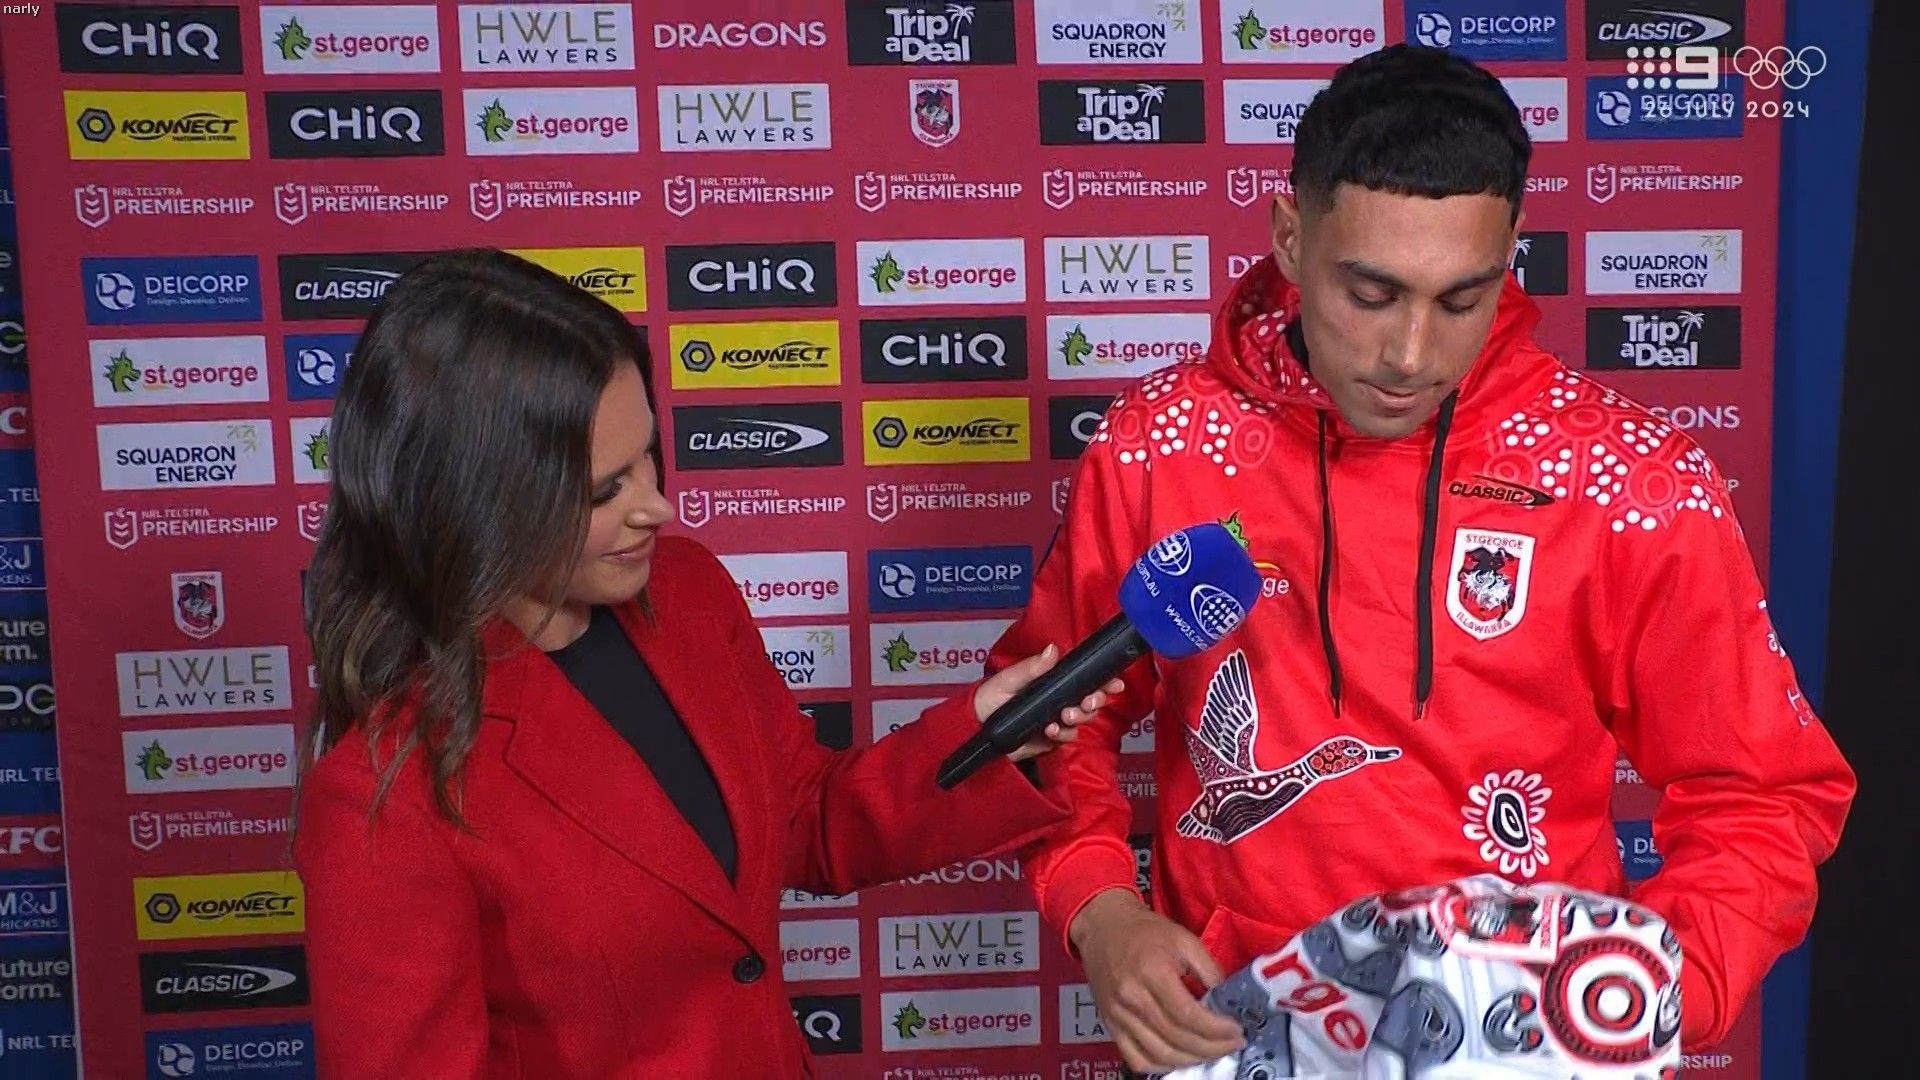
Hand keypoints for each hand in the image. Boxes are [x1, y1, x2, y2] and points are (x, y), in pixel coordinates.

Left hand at [972, 644, 1125, 763]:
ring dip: (1078, 717)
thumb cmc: (988, 698)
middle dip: (1094, 701)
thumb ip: (1032, 668)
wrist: (975, 729)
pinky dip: (1062, 733)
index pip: (1083, 678)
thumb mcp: (1008, 680)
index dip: (1102, 681)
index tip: (1114, 684)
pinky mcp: (1050, 739)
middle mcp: (1057, 699)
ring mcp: (1056, 719)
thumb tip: (1053, 649)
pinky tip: (1049, 730)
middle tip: (1087, 702)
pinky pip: (1067, 737)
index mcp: (1050, 681)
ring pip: (1082, 719)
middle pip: (1090, 700)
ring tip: (1062, 717)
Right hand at [1070, 890, 1244, 1072]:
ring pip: (1160, 1054)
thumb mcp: (1185, 939)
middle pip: (1177, 1038)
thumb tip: (1227, 1002)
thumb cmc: (1146, 932)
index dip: (1217, 1030)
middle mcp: (1133, 998)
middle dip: (1212, 1048)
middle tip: (1232, 1044)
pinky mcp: (1110, 1025)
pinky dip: (1161, 1067)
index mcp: (1153, 973)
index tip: (1237, 1031)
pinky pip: (1136, 1059)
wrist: (1104, 928)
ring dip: (1192, 1060)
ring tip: (1212, 1052)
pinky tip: (1180, 1059)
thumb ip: (1209, 969)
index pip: (1189, 1015)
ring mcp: (1119, 1015)